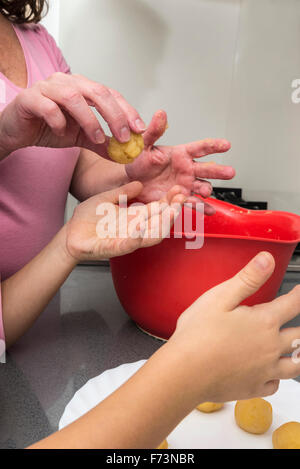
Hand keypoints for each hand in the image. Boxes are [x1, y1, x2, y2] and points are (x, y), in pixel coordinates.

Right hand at [0, 73, 145, 157]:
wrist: (16, 131)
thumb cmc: (47, 128)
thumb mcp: (80, 138)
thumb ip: (101, 142)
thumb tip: (124, 153)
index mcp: (81, 88)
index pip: (110, 94)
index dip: (127, 110)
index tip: (139, 129)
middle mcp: (66, 82)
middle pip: (97, 92)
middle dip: (114, 115)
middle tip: (123, 136)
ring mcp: (47, 88)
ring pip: (74, 98)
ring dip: (89, 120)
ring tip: (96, 138)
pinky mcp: (29, 98)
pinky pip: (48, 107)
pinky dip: (58, 120)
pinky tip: (62, 133)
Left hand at [65, 182, 185, 261]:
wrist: (70, 235)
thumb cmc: (88, 219)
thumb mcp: (106, 199)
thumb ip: (123, 193)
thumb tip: (140, 183)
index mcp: (134, 218)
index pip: (157, 210)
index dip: (170, 201)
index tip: (180, 190)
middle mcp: (134, 230)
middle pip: (159, 223)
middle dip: (172, 212)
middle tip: (181, 199)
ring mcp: (125, 240)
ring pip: (149, 236)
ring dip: (160, 225)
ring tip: (169, 213)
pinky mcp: (112, 249)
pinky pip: (126, 245)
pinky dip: (135, 237)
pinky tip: (140, 228)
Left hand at [126, 110, 234, 213]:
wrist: (130, 181)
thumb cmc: (138, 161)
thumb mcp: (144, 144)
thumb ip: (153, 131)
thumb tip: (160, 114)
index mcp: (181, 154)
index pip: (201, 148)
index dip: (214, 146)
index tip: (227, 145)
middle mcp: (187, 169)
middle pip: (207, 169)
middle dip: (219, 170)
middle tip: (230, 172)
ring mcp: (186, 184)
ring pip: (202, 186)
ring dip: (207, 189)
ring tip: (206, 192)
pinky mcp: (180, 198)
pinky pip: (193, 202)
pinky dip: (202, 207)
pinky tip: (209, 211)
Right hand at [167, 252, 299, 404]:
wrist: (185, 372)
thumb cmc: (197, 335)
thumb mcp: (220, 297)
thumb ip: (247, 278)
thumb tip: (267, 259)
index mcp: (264, 322)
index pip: (293, 304)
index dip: (299, 295)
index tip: (299, 292)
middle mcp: (270, 346)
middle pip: (299, 336)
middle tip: (296, 318)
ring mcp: (264, 370)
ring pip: (295, 364)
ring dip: (298, 354)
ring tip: (297, 349)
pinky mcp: (253, 387)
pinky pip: (276, 385)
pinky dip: (278, 378)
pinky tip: (273, 375)